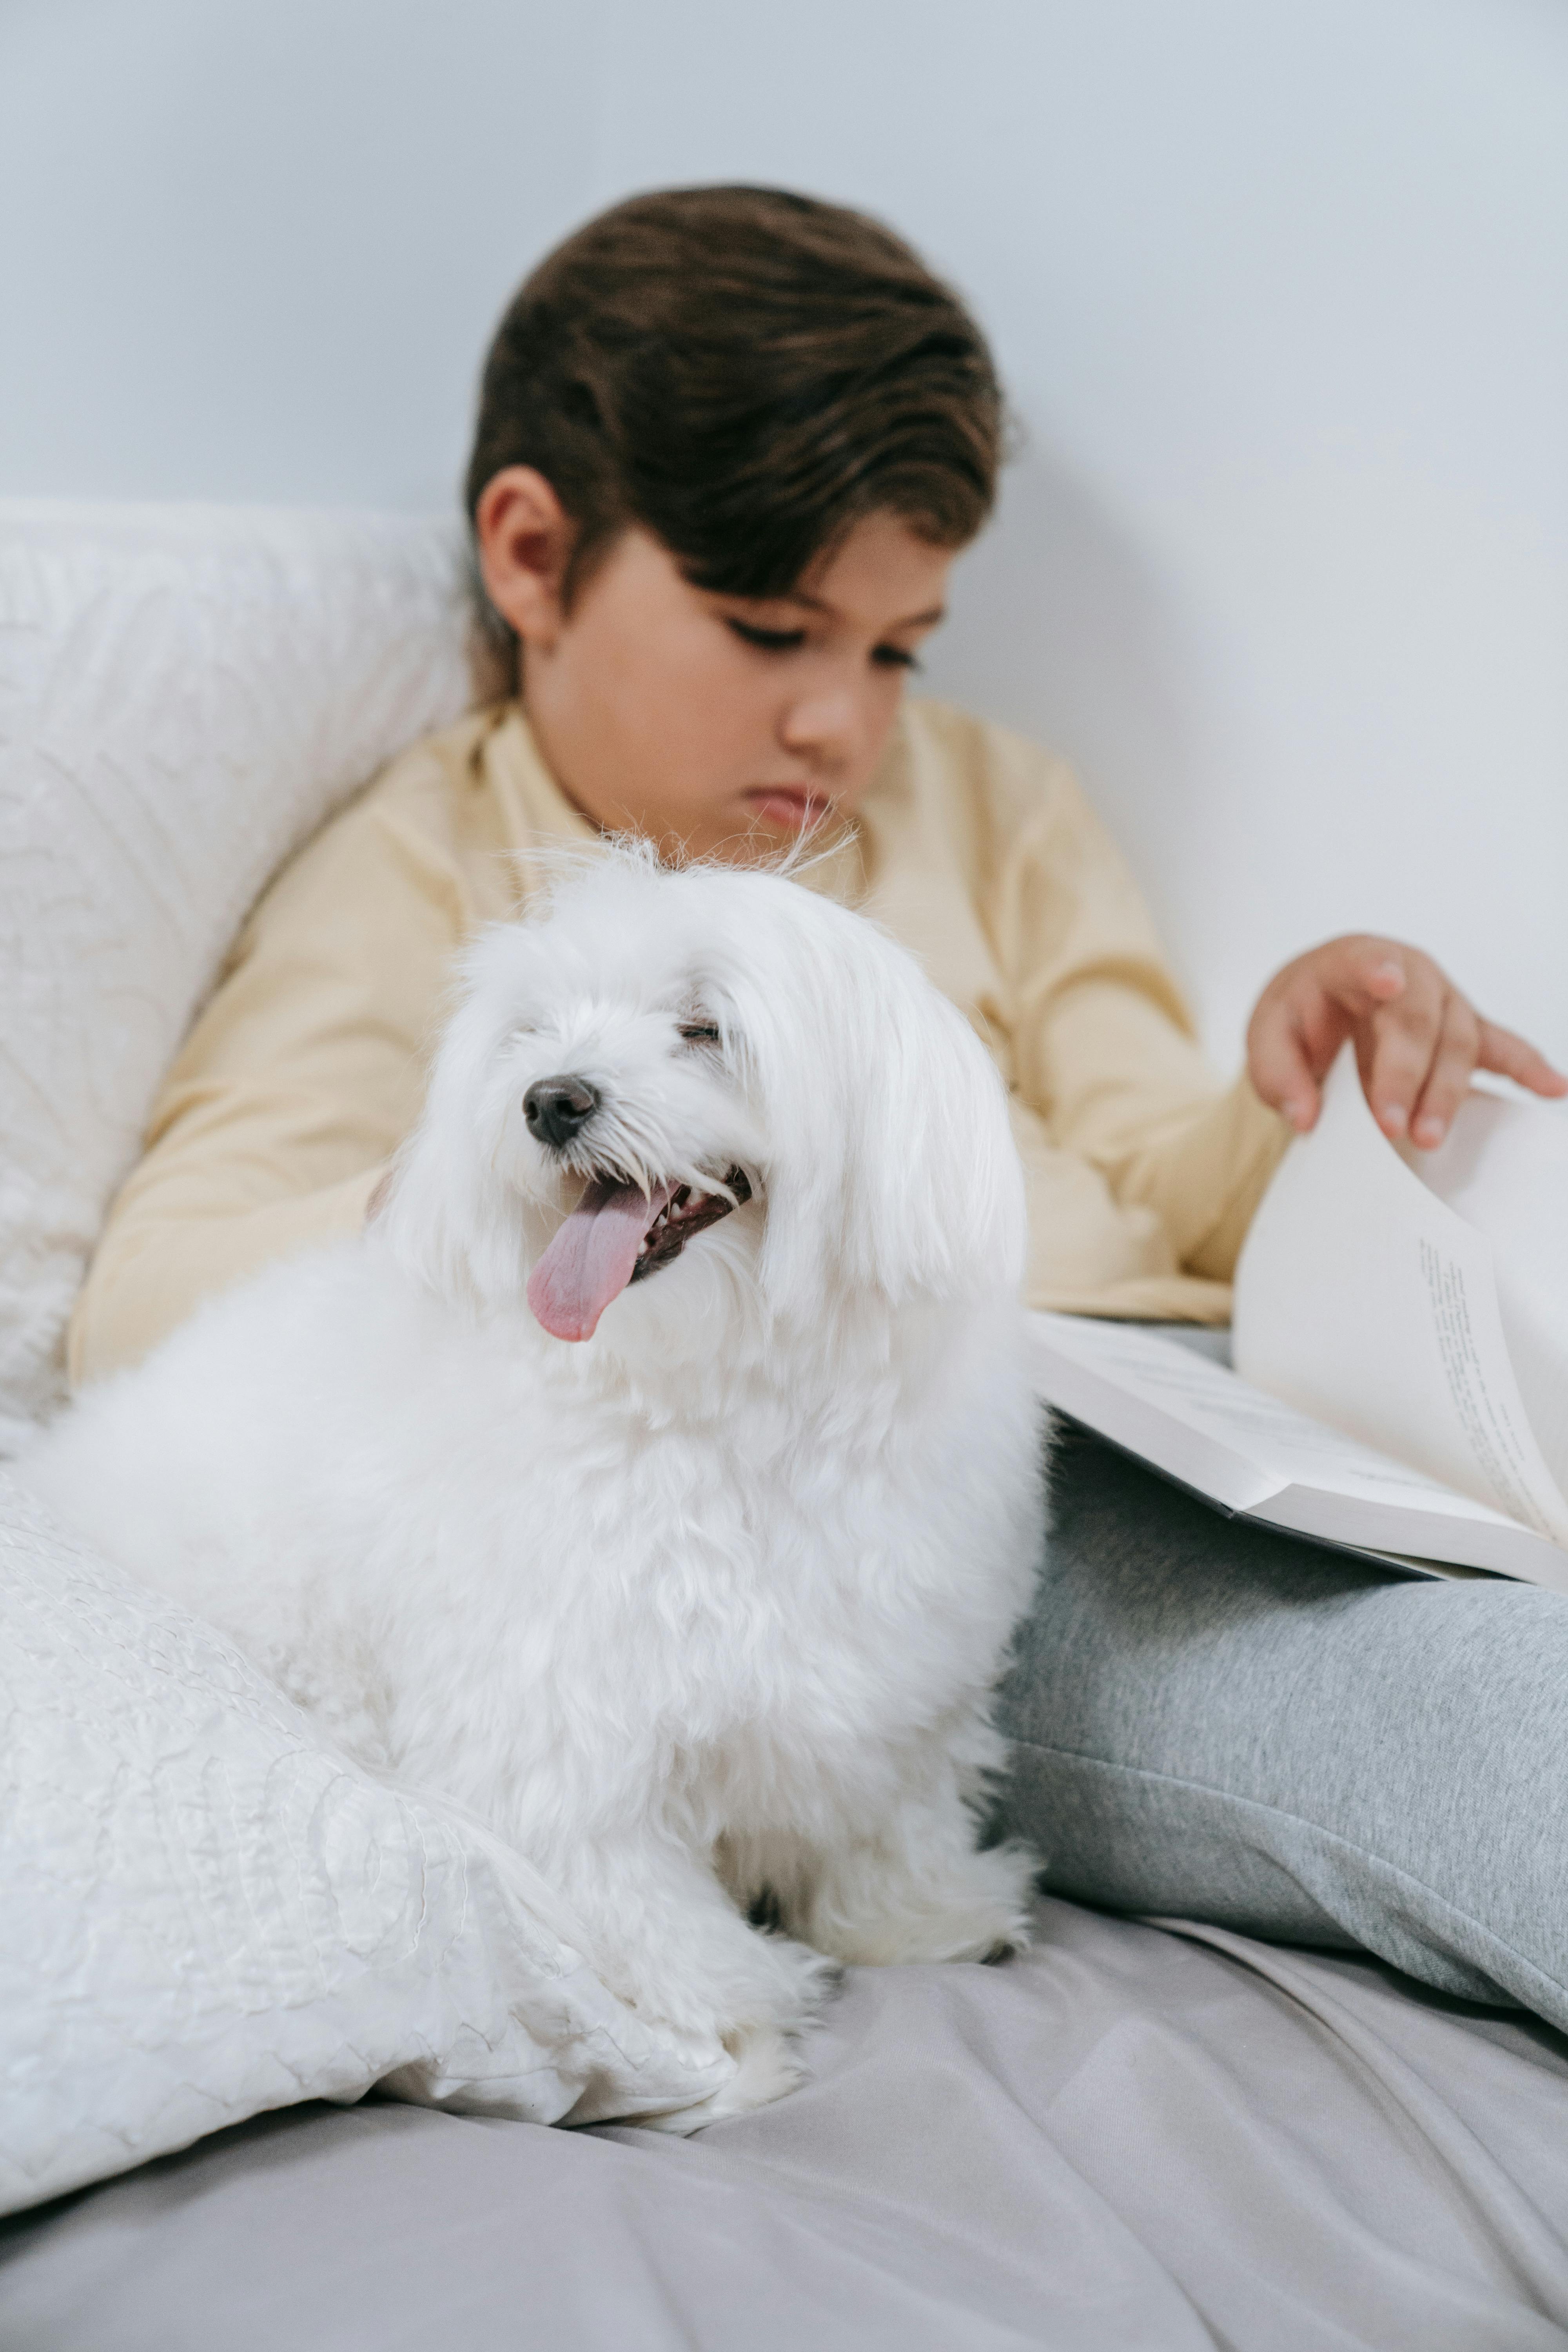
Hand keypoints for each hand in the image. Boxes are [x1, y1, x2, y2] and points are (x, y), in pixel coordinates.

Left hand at [1247, 935, 1566, 1148]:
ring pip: (1458, 1040)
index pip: (1366, 960)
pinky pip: (1502, 1046)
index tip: (1387, 982)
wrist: (1322, 1007)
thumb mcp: (1267, 1037)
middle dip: (1406, 1074)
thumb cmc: (1299, 1017)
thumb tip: (1305, 1118)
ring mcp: (1444, 999)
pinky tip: (1553, 1088)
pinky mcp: (1463, 1029)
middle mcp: (1408, 972)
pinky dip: (1528, 1067)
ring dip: (1445, 1092)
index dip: (1379, 970)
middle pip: (1418, 1019)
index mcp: (1352, 960)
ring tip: (1428, 1136)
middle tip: (1392, 1124)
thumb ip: (1277, 1074)